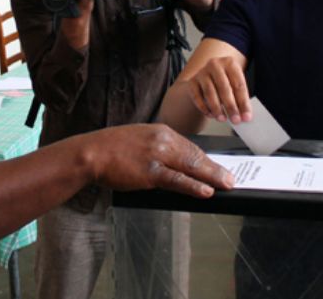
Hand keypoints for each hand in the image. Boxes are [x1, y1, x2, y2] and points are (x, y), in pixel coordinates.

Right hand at [85, 123, 233, 196]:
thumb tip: (176, 162)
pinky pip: (177, 180)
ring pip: (191, 166)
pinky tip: (206, 191)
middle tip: (231, 178)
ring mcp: (157, 155)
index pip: (190, 146)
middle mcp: (162, 140)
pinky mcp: (150, 171)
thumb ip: (158, 148)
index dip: (206, 159)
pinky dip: (193, 186)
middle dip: (215, 168)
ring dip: (212, 177)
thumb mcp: (139, 140)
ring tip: (226, 185)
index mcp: (161, 131)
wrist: (91, 152)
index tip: (217, 167)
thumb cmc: (111, 149)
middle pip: (195, 155)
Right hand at [184, 56, 250, 123]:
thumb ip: (240, 99)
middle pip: (224, 88)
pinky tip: (211, 115)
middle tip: (235, 120)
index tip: (246, 116)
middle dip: (231, 106)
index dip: (244, 102)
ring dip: (217, 109)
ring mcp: (202, 72)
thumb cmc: (224, 82)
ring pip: (210, 93)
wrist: (205, 78)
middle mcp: (215, 65)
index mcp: (230, 63)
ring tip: (222, 119)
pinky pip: (197, 97)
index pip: (239, 85)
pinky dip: (204, 108)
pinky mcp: (192, 81)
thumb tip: (245, 115)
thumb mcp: (234, 85)